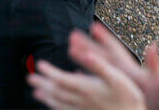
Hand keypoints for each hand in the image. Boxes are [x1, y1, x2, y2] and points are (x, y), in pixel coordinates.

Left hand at [28, 56, 144, 109]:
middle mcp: (81, 100)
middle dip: (43, 84)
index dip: (49, 72)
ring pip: (59, 103)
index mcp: (86, 88)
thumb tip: (86, 53)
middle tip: (30, 79)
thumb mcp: (117, 77)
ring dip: (46, 97)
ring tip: (36, 93)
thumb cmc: (128, 98)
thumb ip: (99, 65)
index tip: (39, 65)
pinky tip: (55, 106)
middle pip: (56, 91)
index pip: (61, 79)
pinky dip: (57, 108)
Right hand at [29, 24, 158, 109]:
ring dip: (85, 59)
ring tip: (71, 50)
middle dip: (88, 45)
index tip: (93, 26)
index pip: (116, 51)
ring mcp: (122, 85)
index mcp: (133, 72)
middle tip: (73, 35)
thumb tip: (154, 45)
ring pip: (99, 69)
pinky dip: (89, 78)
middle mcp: (125, 76)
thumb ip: (155, 66)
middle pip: (103, 57)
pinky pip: (100, 84)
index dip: (105, 38)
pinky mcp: (120, 95)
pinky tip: (79, 76)